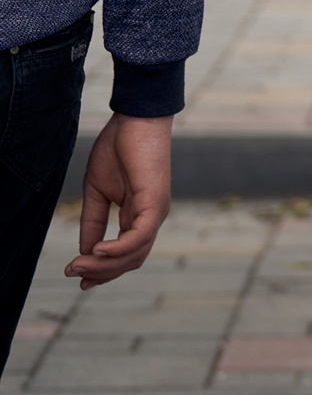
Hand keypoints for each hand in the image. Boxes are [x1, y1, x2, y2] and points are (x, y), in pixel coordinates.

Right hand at [67, 113, 171, 288]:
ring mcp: (156, 211)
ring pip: (134, 253)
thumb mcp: (97, 192)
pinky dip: (119, 249)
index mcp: (139, 216)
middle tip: (72, 273)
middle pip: (130, 260)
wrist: (135, 118)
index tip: (75, 276)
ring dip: (104, 264)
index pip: (125, 254)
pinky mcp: (156, 201)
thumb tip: (85, 252)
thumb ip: (92, 222)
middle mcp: (151, 218)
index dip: (102, 270)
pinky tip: (96, 251)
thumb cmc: (119, 149)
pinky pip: (139, 235)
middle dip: (100, 272)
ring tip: (78, 265)